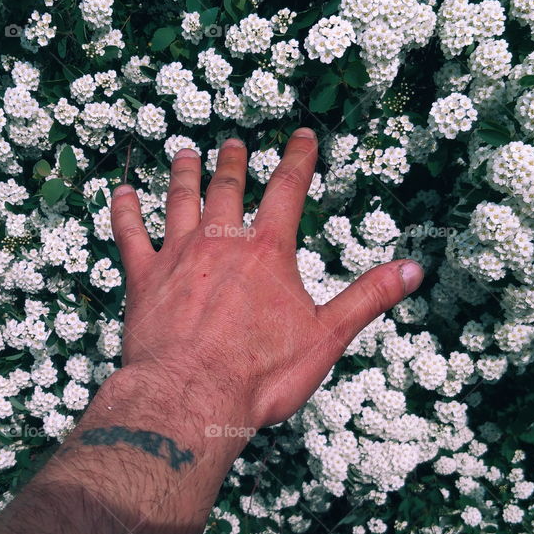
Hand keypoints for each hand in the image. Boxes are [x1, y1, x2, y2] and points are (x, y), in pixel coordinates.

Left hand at [110, 127, 422, 430]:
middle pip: (228, 187)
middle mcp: (220, 242)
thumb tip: (413, 269)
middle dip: (233, 161)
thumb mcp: (327, 336)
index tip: (302, 136)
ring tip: (186, 153)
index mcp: (267, 251)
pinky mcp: (143, 279)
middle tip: (234, 143)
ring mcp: (178, 256)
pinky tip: (121, 194)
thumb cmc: (260, 373)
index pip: (288, 190)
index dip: (298, 159)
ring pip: (179, 200)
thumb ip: (368, 297)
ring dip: (183, 174)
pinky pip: (129, 234)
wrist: (192, 396)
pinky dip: (124, 211)